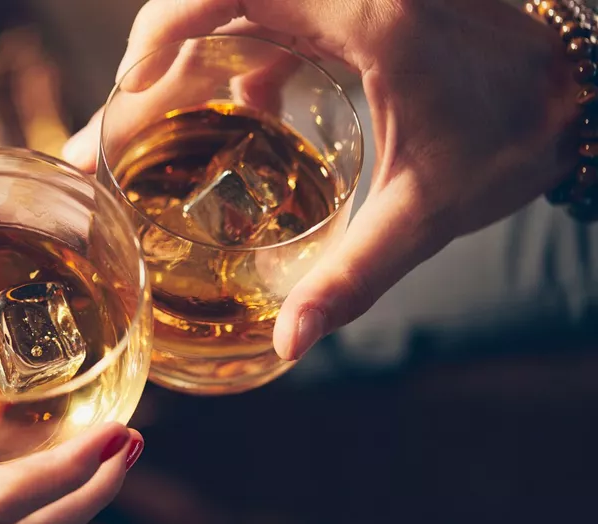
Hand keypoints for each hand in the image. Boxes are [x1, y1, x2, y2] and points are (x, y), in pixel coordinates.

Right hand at [64, 0, 578, 358]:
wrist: (576, 89)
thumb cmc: (513, 136)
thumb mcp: (427, 212)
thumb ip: (351, 276)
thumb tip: (288, 344)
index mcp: (365, 17)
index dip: (163, 29)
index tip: (128, 87)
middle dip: (153, 56)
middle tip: (116, 126)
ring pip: (237, 7)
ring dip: (188, 56)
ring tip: (148, 122)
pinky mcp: (354, 8)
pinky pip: (272, 18)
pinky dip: (236, 56)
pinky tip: (239, 107)